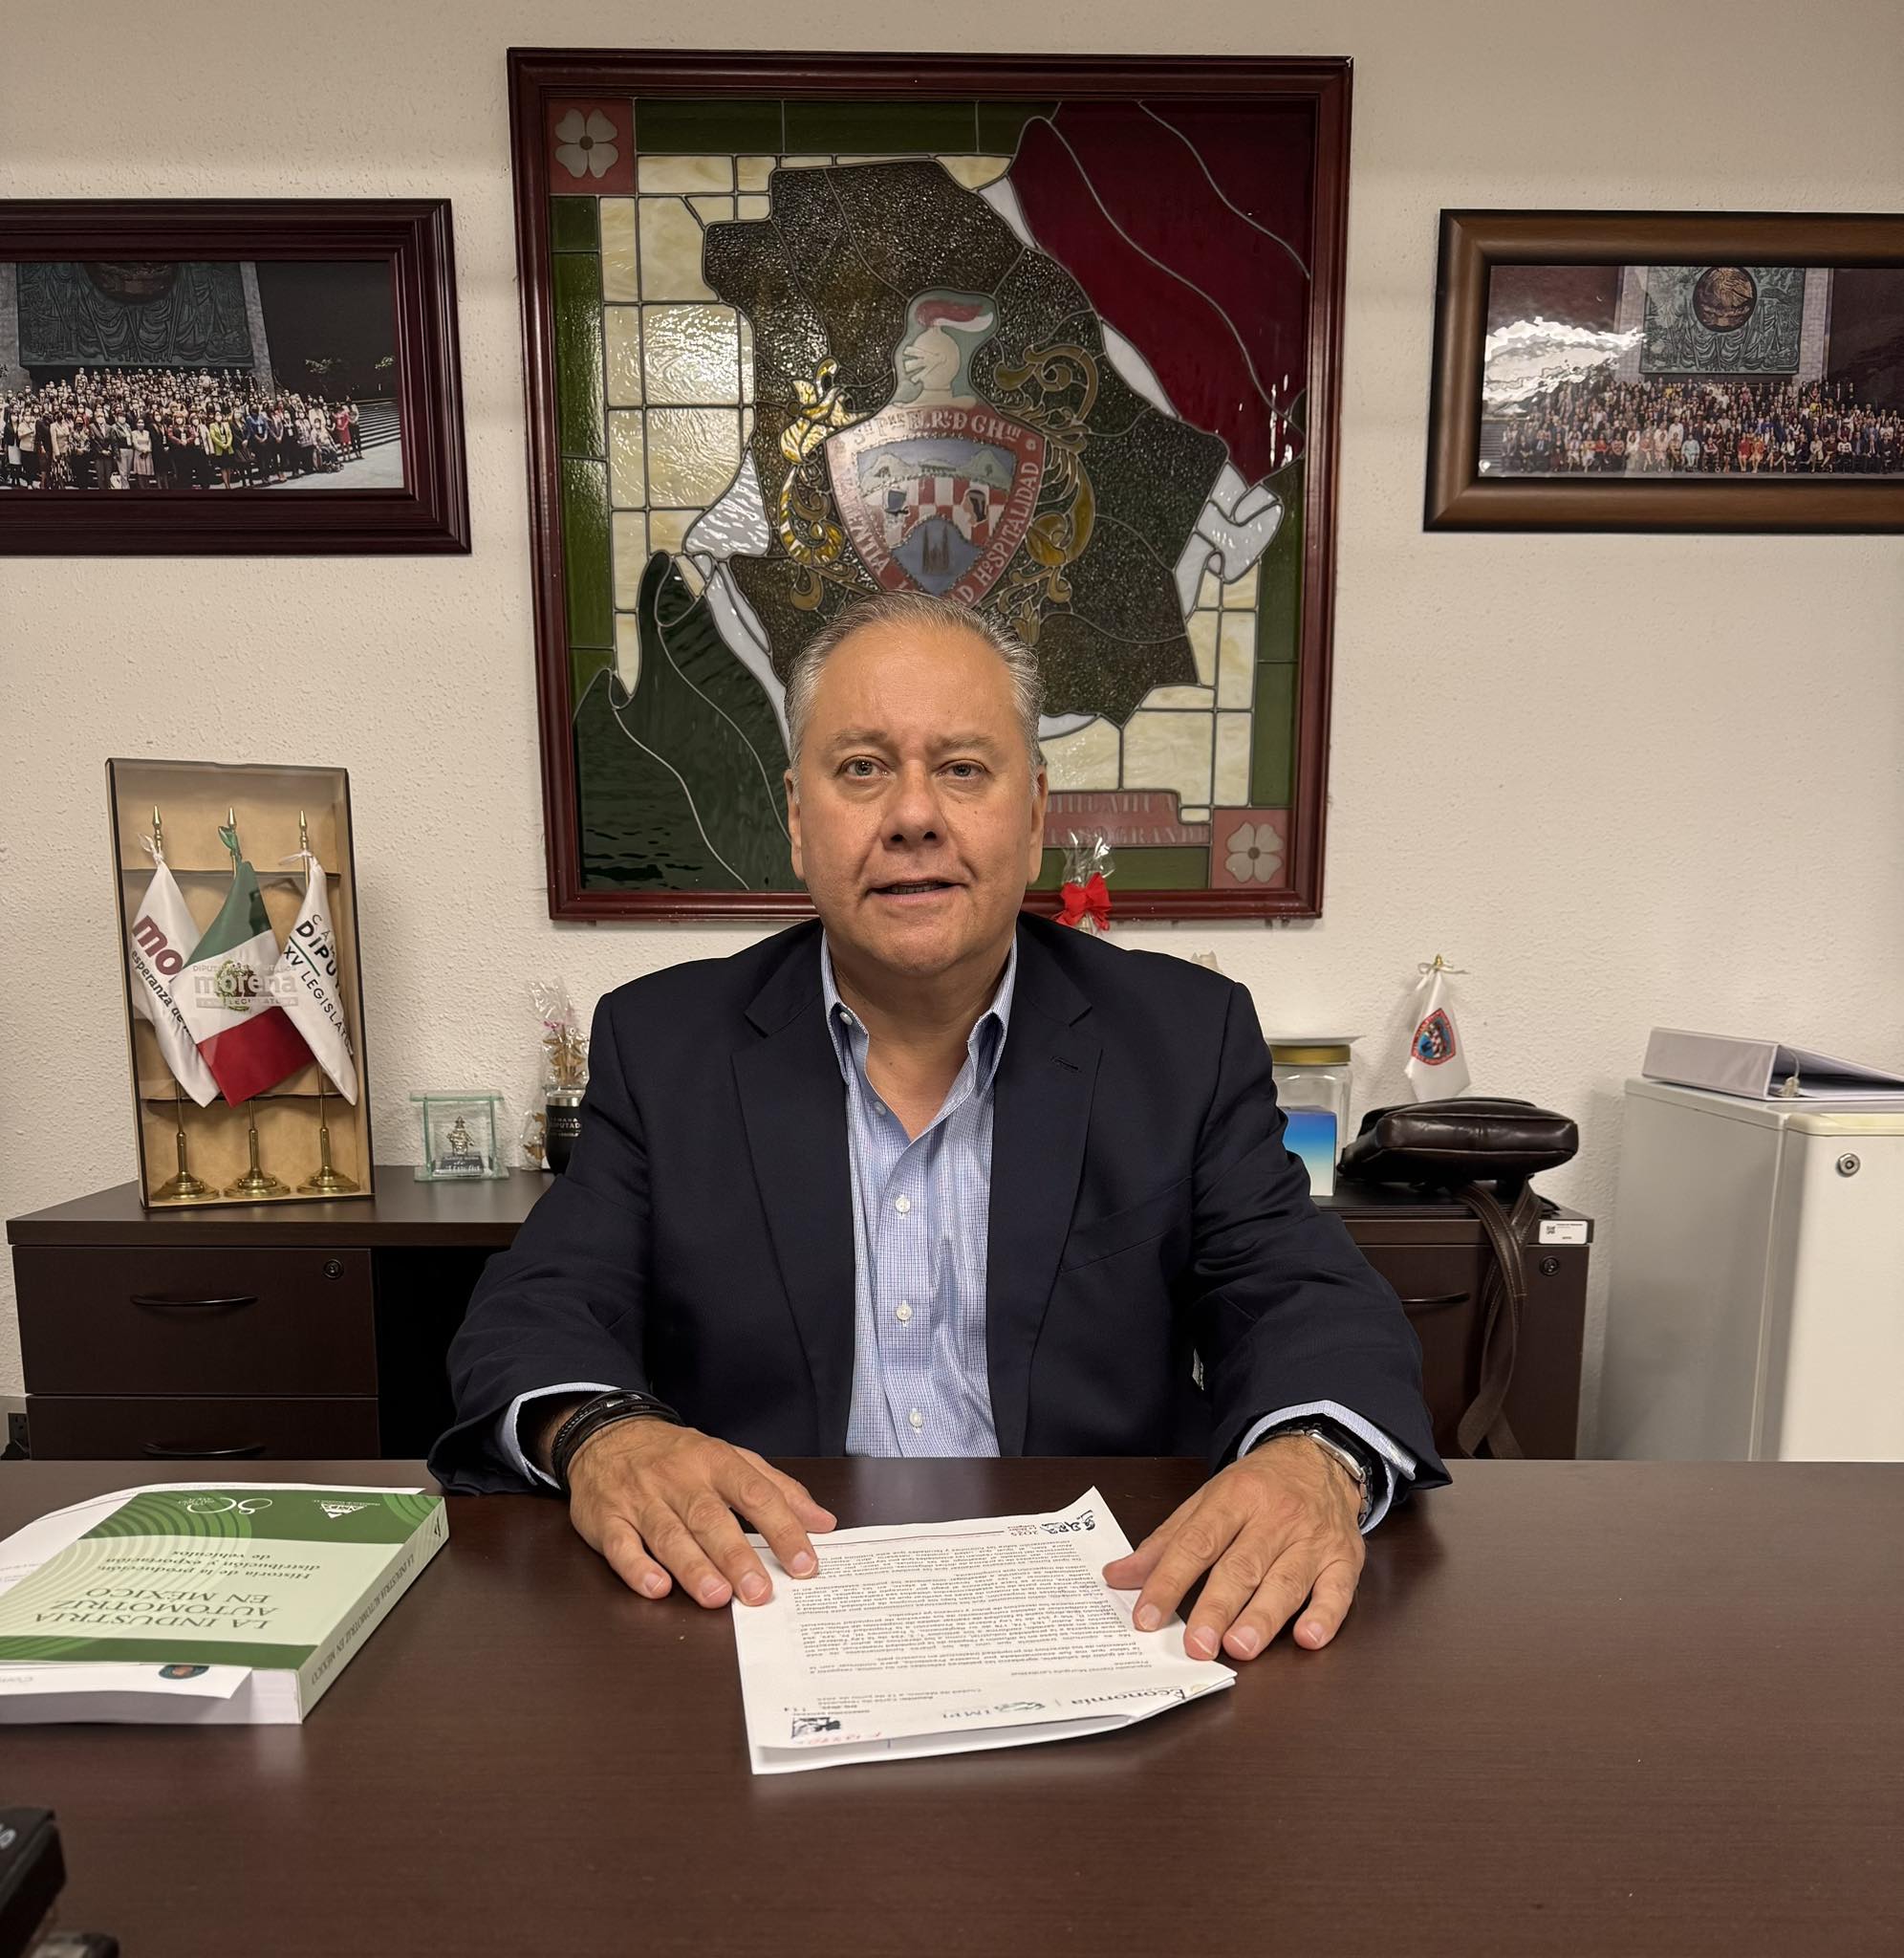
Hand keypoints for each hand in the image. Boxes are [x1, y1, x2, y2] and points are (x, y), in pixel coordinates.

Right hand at [566, 1418, 836, 1607]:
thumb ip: (779, 1490)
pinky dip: (637, 1566)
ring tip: (717, 1597)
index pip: (755, 1494)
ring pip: (668, 1534)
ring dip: (693, 1567)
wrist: (608, 1435)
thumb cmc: (680, 1456)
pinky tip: (656, 1587)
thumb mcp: (732, 1460)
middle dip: (736, 1556)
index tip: (804, 1563)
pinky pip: (620, 1544)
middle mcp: (680, 1479)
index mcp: (715, 1461)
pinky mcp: (607, 1519)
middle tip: (759, 1592)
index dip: (782, 1529)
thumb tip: (824, 1523)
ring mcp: (641, 1498)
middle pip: (710, 1518)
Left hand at [1101, 1437, 1364, 1661]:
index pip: (1197, 1542)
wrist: (1319, 1458)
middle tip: (1196, 1645)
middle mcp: (1275, 1517)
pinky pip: (1338, 1590)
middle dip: (1217, 1608)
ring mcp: (1312, 1539)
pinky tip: (1308, 1638)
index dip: (1170, 1580)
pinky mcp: (1345, 1559)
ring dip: (1263, 1617)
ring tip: (1240, 1647)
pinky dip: (1326, 1616)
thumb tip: (1118, 1576)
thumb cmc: (1256, 1487)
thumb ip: (1165, 1542)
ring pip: (1287, 1581)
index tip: (1147, 1616)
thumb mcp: (1207, 1500)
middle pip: (1242, 1566)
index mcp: (1234, 1498)